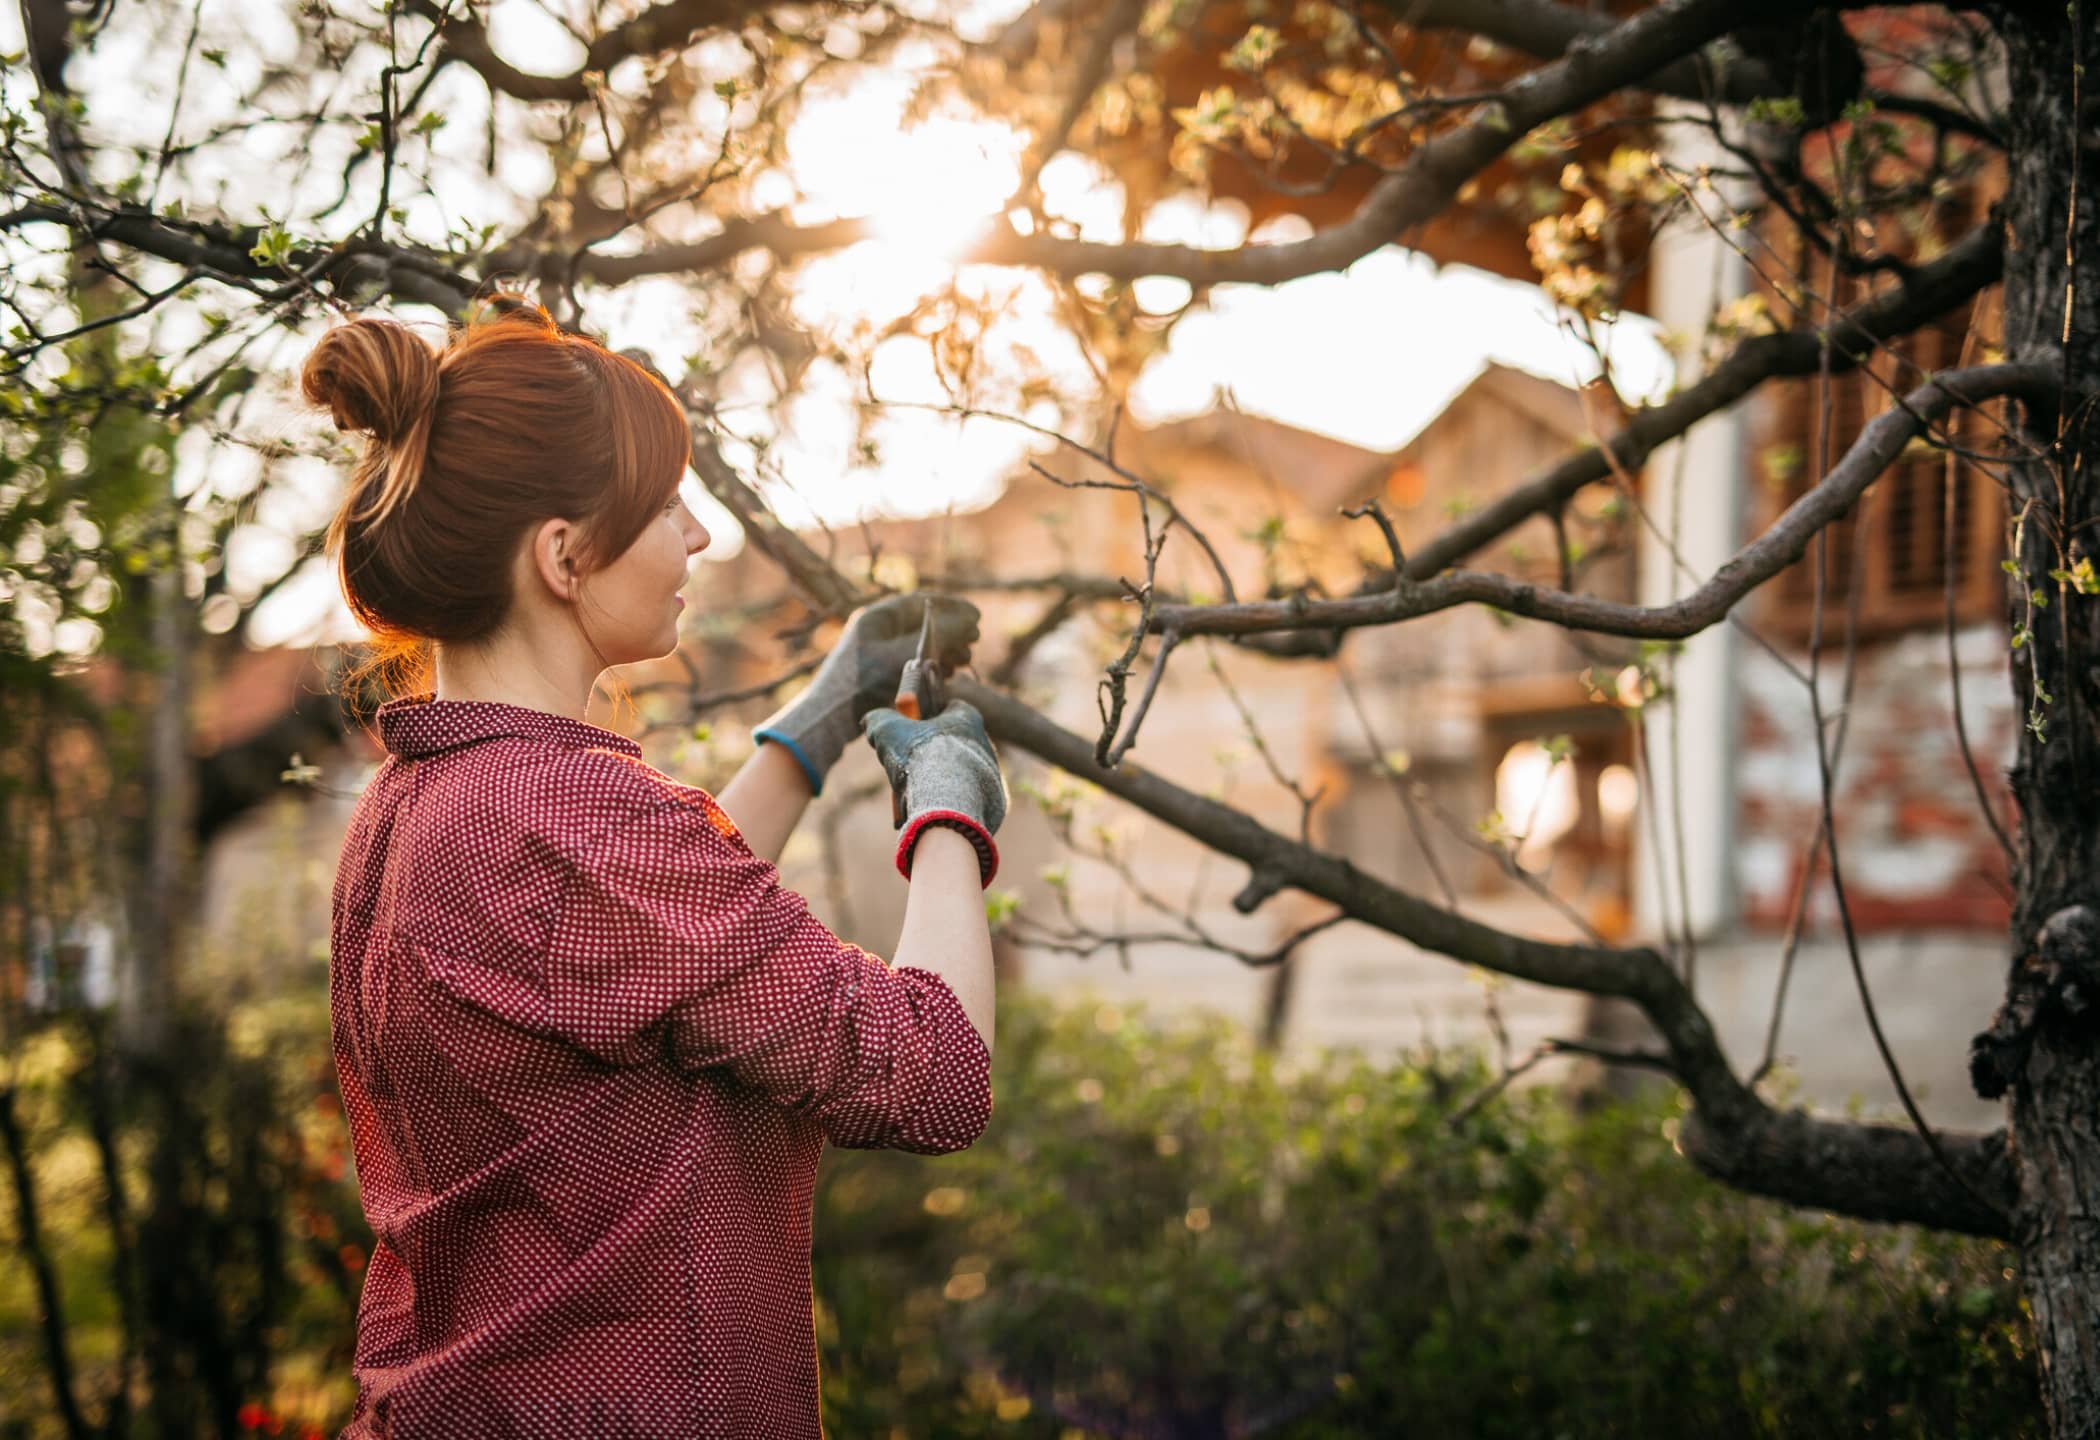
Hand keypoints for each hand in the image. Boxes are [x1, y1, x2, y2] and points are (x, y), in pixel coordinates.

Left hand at [753, 594, 980, 795]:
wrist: (829, 718)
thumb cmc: (864, 683)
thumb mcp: (906, 656)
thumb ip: (940, 635)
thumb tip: (969, 620)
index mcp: (878, 618)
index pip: (921, 603)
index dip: (952, 607)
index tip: (977, 615)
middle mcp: (878, 631)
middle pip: (922, 623)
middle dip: (952, 630)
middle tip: (975, 639)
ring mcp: (878, 652)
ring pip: (920, 644)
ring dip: (945, 649)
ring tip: (965, 660)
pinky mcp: (880, 674)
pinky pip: (913, 662)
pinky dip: (932, 665)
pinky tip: (947, 674)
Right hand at [863, 700, 1006, 886]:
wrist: (948, 806)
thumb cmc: (921, 760)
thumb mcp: (888, 731)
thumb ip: (878, 720)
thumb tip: (870, 720)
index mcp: (967, 718)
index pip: (950, 707)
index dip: (928, 716)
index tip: (911, 728)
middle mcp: (985, 742)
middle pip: (953, 742)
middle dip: (932, 753)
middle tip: (910, 767)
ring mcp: (993, 773)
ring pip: (961, 772)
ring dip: (942, 779)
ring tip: (919, 793)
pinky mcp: (994, 801)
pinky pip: (969, 798)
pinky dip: (953, 802)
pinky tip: (934, 808)